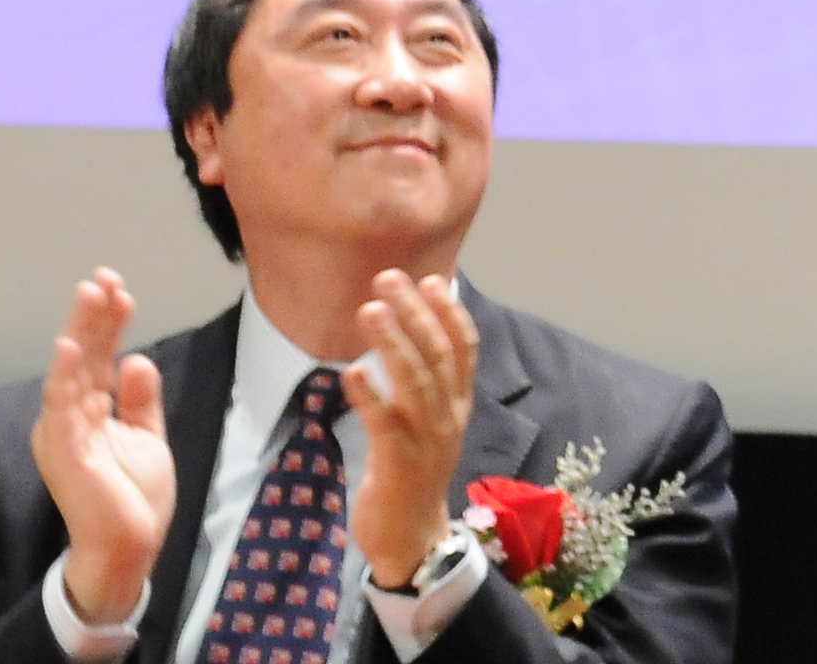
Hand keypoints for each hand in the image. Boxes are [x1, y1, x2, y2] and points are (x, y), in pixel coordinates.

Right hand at [29, 270, 173, 627]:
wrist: (131, 546)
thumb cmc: (133, 497)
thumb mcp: (145, 436)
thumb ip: (140, 399)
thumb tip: (136, 358)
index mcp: (88, 411)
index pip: (97, 357)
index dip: (107, 322)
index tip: (119, 287)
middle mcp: (69, 417)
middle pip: (81, 356)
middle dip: (92, 315)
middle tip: (103, 277)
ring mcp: (64, 434)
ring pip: (70, 372)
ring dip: (79, 332)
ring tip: (88, 295)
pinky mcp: (64, 453)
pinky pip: (61, 409)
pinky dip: (62, 377)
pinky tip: (68, 347)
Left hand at [345, 269, 480, 588]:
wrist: (413, 538)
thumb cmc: (414, 474)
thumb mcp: (431, 425)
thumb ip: (425, 386)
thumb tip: (411, 337)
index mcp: (458, 405)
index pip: (464, 349)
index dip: (450, 312)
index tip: (432, 279)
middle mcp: (449, 416)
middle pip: (437, 355)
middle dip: (414, 313)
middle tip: (388, 279)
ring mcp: (427, 440)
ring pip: (415, 382)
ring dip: (393, 342)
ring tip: (370, 310)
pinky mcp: (399, 464)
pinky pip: (385, 424)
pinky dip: (370, 395)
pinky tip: (352, 372)